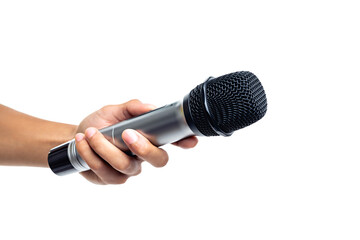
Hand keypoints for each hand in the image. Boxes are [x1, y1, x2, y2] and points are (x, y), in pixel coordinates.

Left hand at [74, 99, 197, 184]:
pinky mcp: (111, 178)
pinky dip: (91, 154)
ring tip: (91, 133)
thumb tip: (151, 108)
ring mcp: (129, 170)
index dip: (184, 142)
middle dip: (144, 148)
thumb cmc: (101, 123)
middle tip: (127, 133)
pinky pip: (105, 171)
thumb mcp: (115, 110)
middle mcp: (143, 156)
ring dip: (105, 148)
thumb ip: (133, 107)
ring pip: (126, 165)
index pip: (172, 141)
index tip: (190, 140)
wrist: (77, 137)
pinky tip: (83, 141)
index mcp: (149, 137)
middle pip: (158, 161)